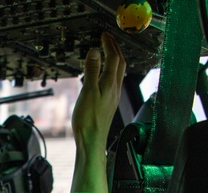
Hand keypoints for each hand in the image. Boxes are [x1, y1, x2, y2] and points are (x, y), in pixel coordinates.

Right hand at [71, 32, 126, 192]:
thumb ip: (92, 70)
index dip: (109, 44)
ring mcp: (113, 97)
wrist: (92, 141)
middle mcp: (115, 89)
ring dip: (114, 59)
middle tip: (108, 39)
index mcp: (110, 84)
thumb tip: (95, 52)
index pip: (113, 58)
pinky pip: (113, 81)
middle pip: (119, 64)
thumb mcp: (88, 92)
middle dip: (114, 49)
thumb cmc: (89, 121)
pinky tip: (103, 75)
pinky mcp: (108, 104)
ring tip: (107, 52)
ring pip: (118, 73)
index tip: (104, 35)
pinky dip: (109, 71)